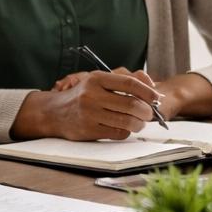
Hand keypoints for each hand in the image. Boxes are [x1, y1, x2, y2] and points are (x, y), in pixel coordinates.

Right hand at [17, 68, 160, 140]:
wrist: (54, 112)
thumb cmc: (83, 95)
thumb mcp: (99, 81)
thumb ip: (125, 80)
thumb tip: (151, 85)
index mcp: (97, 79)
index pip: (129, 83)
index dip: (147, 91)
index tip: (157, 97)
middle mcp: (92, 95)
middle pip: (131, 104)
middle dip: (146, 111)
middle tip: (150, 113)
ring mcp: (90, 113)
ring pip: (126, 121)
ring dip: (139, 123)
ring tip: (140, 122)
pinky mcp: (89, 130)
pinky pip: (117, 133)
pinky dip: (126, 132)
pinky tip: (125, 128)